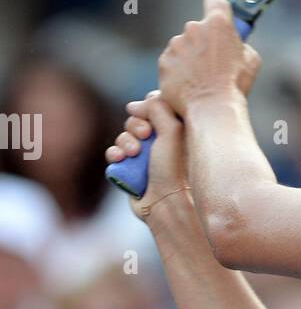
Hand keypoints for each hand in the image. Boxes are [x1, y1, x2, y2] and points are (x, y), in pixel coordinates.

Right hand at [105, 91, 188, 221]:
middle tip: (146, 136)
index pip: (156, 105)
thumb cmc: (175, 169)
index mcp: (178, 129)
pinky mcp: (131, 169)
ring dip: (125, 141)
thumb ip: (156, 107)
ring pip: (124, 135)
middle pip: (137, 118)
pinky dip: (115, 154)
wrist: (166, 204)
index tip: (151, 115)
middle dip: (136, 125)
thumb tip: (135, 105)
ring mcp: (146, 155)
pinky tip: (120, 159)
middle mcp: (162, 140)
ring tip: (134, 154)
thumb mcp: (172, 130)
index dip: (148, 106)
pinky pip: (115, 152)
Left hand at [157, 0, 260, 117]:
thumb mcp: (251, 60)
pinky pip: (172, 62)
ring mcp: (176, 45)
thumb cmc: (235, 85)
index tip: (218, 21)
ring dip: (190, 58)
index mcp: (218, 23)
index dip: (217, 10)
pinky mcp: (165, 62)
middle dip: (203, 42)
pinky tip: (189, 86)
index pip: (215, 2)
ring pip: (183, 46)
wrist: (211, 108)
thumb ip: (241, 44)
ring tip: (201, 79)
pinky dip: (178, 72)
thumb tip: (236, 44)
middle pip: (197, 28)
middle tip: (212, 63)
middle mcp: (193, 28)